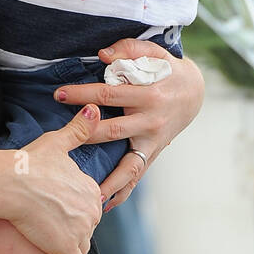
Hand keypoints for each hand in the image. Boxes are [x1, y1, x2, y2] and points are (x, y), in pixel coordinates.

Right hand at [2, 104, 104, 253]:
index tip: (60, 203)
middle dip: (73, 224)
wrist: (11, 184)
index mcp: (89, 188)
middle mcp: (90, 211)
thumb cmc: (31, 161)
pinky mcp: (65, 249)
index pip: (87, 201)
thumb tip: (94, 110)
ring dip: (72, 245)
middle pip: (86, 223)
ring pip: (81, 242)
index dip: (73, 203)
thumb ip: (79, 129)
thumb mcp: (57, 142)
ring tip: (58, 246)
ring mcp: (79, 231)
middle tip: (53, 220)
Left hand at [51, 37, 204, 212]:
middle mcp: (152, 121)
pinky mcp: (154, 152)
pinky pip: (137, 174)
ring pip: (129, 165)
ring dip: (109, 181)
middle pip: (112, 131)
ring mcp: (153, 141)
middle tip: (59, 140)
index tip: (58, 95)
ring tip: (88, 196)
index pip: (108, 94)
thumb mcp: (154, 52)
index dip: (82, 94)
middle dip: (84, 134)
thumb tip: (102, 55)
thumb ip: (129, 49)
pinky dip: (123, 190)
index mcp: (148, 95)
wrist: (195, 92)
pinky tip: (107, 204)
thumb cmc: (167, 70)